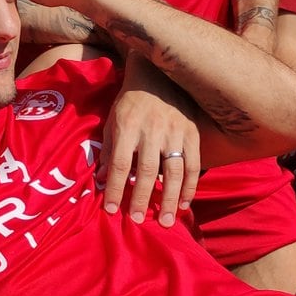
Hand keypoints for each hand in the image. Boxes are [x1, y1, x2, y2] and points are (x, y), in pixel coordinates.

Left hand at [98, 61, 203, 224]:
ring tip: (165, 221)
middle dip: (142, 198)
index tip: (111, 210)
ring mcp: (175, 132)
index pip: (121, 164)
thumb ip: (109, 151)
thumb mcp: (112, 121)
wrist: (157, 75)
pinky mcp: (192, 133)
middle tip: (137, 220)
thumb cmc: (130, 102)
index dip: (116, 189)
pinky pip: (193, 164)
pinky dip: (190, 187)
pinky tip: (183, 204)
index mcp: (128, 127)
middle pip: (148, 171)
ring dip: (169, 199)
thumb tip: (101, 180)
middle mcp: (152, 130)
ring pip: (174, 171)